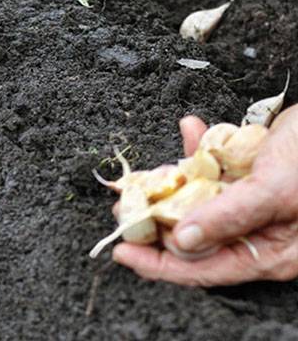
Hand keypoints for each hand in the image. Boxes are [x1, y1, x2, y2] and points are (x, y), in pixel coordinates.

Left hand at [111, 106, 297, 285]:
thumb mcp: (276, 190)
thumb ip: (230, 217)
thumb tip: (183, 242)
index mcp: (267, 251)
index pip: (203, 269)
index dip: (158, 265)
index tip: (122, 252)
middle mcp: (255, 233)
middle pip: (191, 238)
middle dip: (154, 222)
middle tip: (124, 207)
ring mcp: (248, 204)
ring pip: (195, 203)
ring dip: (168, 186)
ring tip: (141, 178)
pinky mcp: (247, 176)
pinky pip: (212, 170)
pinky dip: (197, 151)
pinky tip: (191, 129)